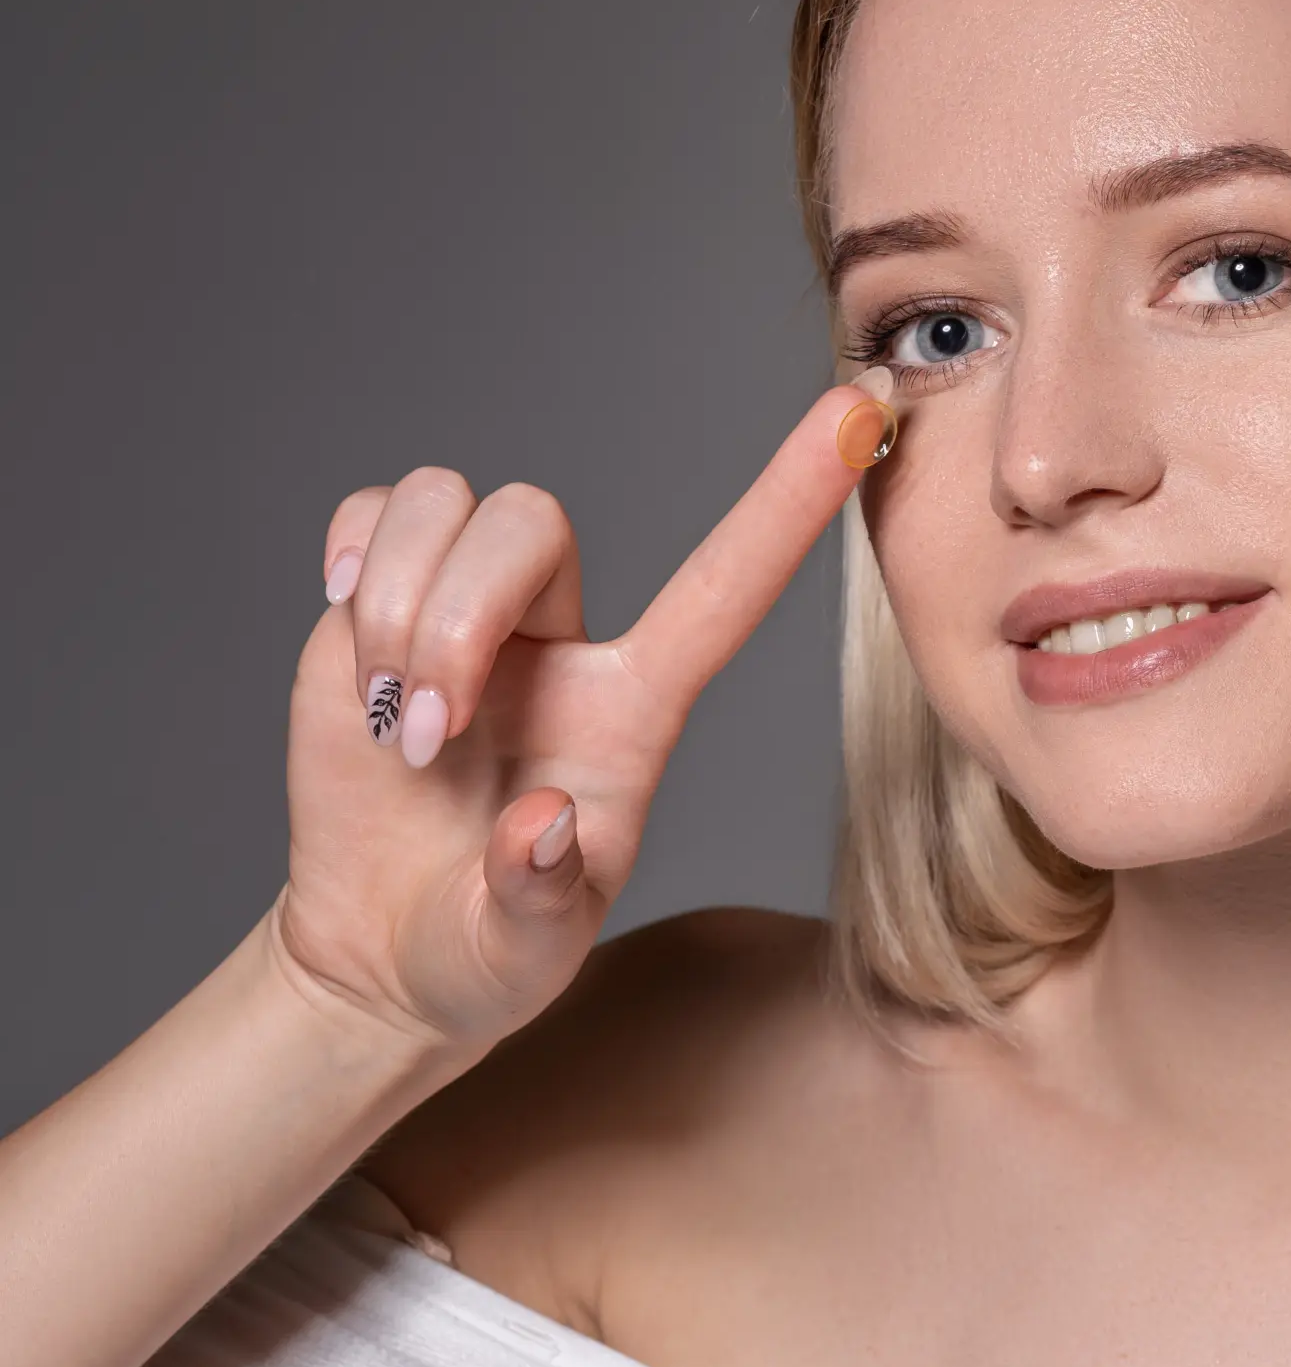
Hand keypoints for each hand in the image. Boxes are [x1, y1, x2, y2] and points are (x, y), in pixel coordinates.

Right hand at [264, 380, 893, 1057]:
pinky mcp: (375, 608)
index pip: (726, 584)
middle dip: (460, 617)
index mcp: (635, 707)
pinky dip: (353, 554)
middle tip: (429, 737)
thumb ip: (537, 898)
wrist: (381, 951)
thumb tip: (540, 825)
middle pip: (533, 522)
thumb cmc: (486, 947)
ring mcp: (471, 616)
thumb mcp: (523, 953)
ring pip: (449, 502)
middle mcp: (563, 639)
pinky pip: (377, 509)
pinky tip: (352, 632)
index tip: (863, 413)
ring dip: (399, 603)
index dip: (792, 500)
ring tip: (394, 722)